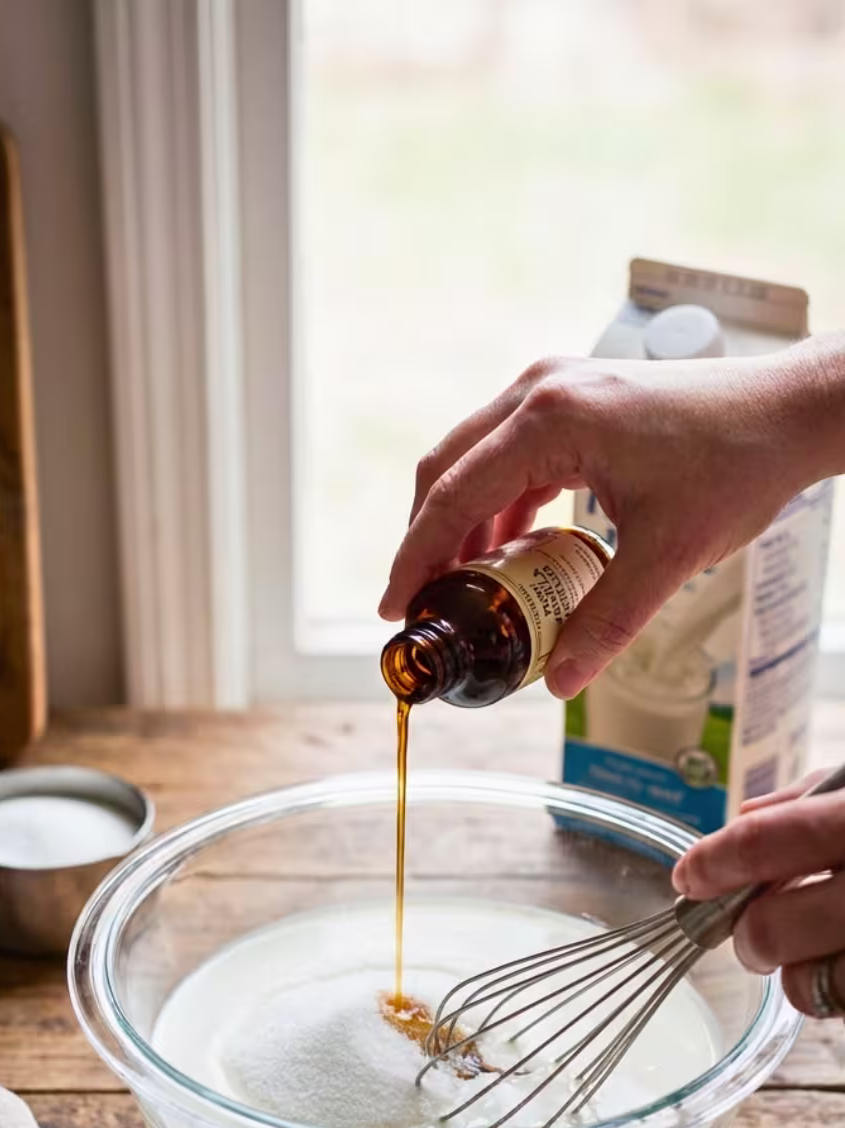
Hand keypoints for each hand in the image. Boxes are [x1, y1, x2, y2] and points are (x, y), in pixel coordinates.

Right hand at [379, 336, 844, 698]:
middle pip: (446, 470)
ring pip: (474, 461)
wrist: (789, 412)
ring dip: (461, 524)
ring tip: (462, 590)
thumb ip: (605, 622)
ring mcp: (554, 388)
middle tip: (420, 606)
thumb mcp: (667, 556)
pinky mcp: (573, 399)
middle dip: (425, 541)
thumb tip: (558, 682)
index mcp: (550, 419)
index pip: (453, 495)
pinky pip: (510, 456)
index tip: (395, 608)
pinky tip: (508, 555)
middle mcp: (539, 390)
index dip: (415, 558)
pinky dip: (497, 505)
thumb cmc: (736, 465)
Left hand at [673, 770, 844, 1017]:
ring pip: (806, 986)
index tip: (688, 877)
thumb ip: (809, 802)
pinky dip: (827, 986)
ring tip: (807, 949)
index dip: (714, 864)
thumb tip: (743, 820)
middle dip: (746, 932)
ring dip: (790, 972)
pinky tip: (837, 958)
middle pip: (770, 928)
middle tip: (752, 925)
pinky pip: (838, 1003)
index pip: (766, 841)